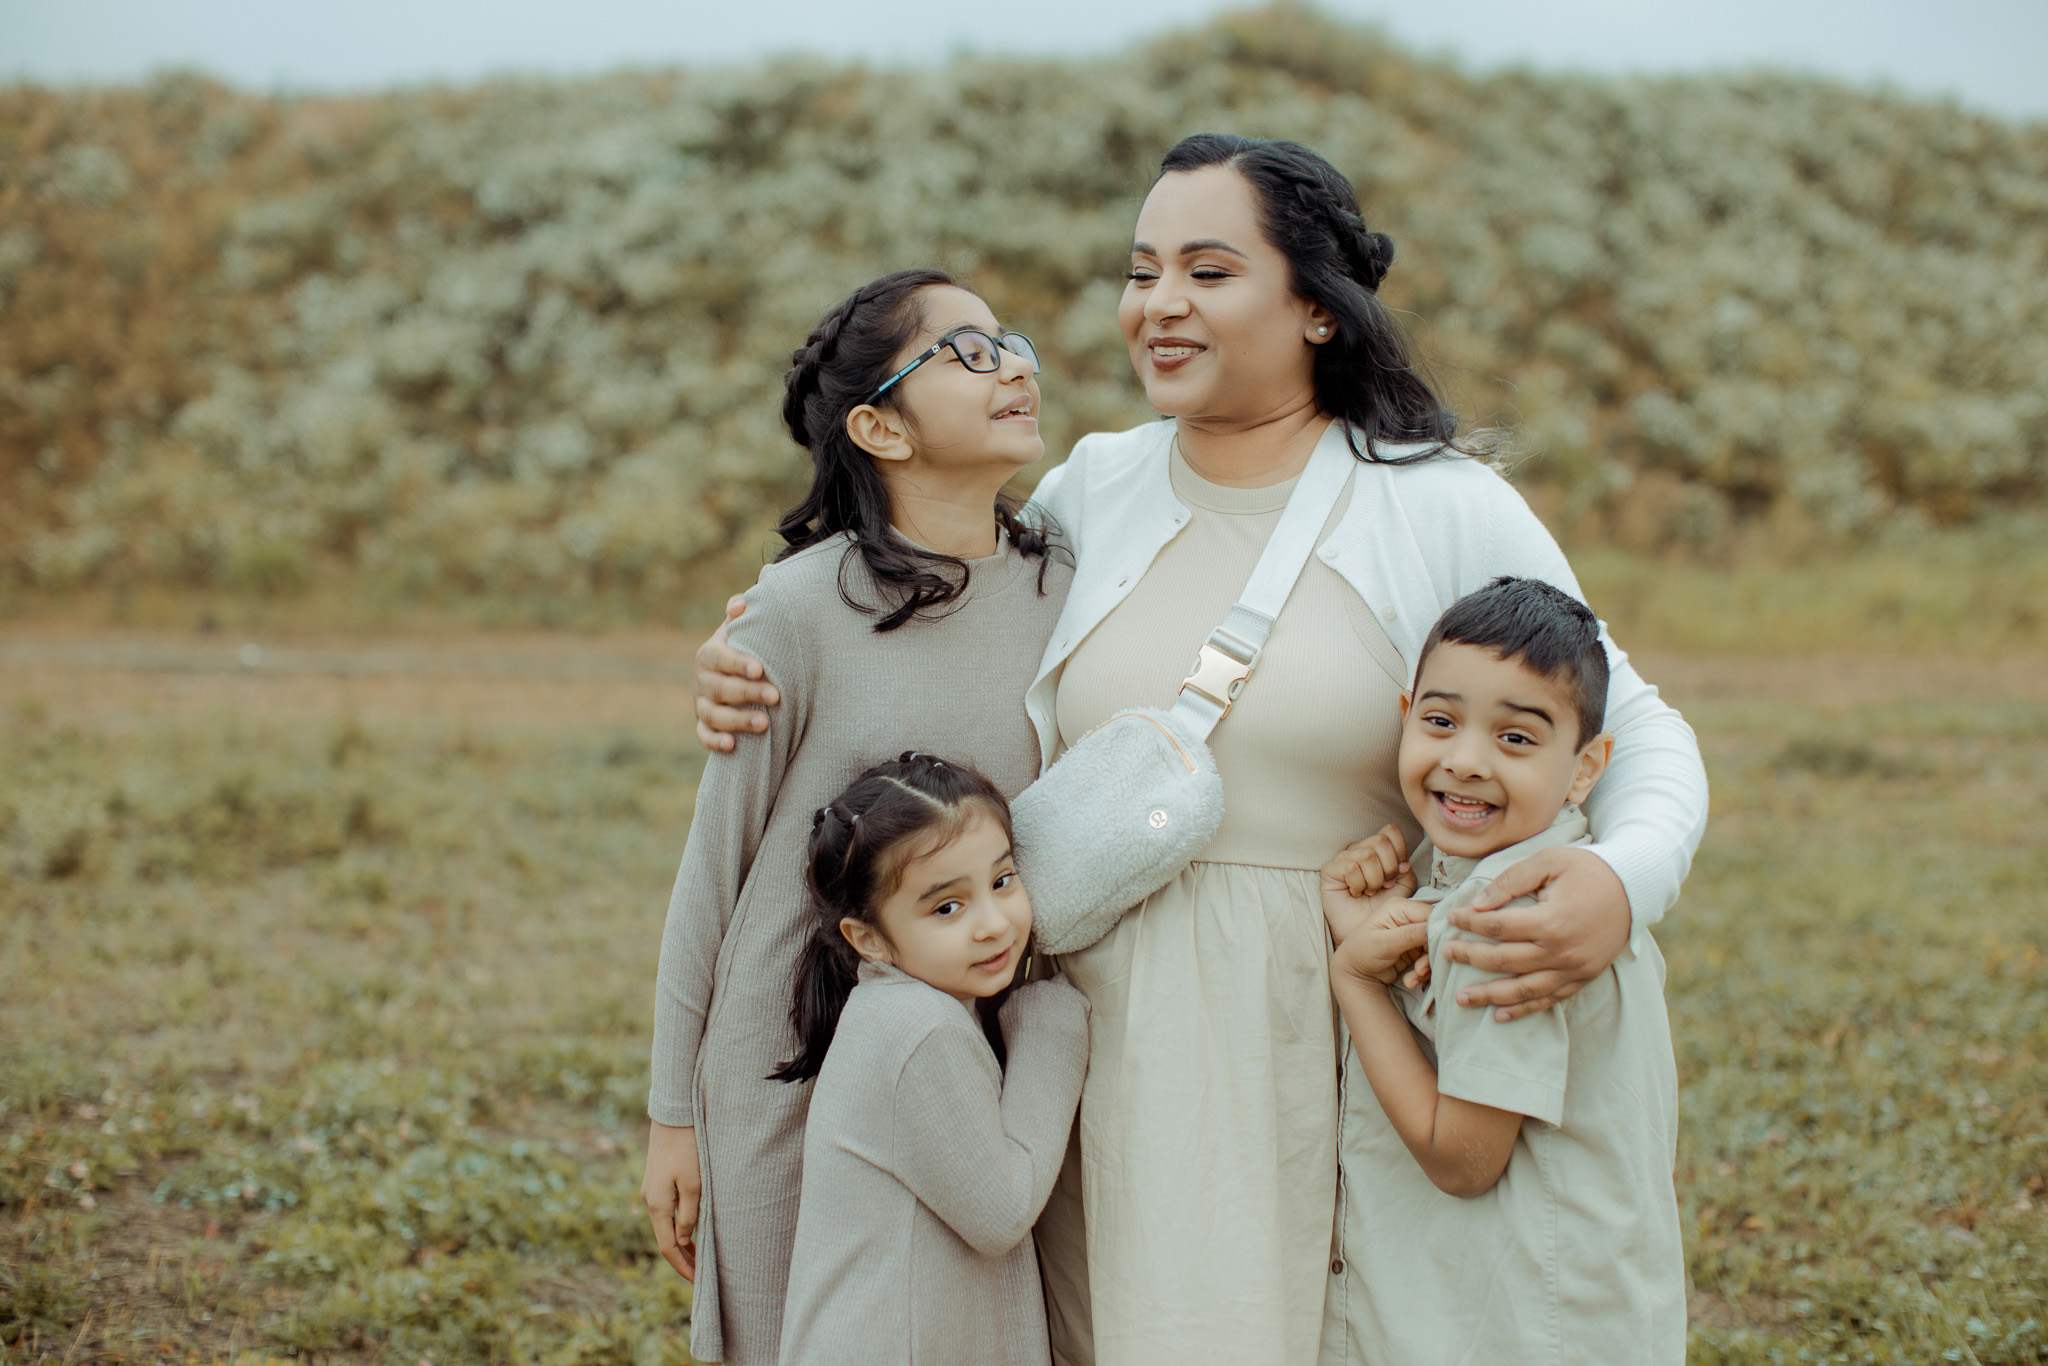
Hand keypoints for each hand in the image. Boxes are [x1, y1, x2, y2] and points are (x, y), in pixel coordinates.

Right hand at [641, 1121, 701, 1280]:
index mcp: (658, 1206)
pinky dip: (679, 1226)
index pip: (668, 1247)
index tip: (697, 1281)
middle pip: (666, 1239)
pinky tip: (692, 1229)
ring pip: (666, 1226)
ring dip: (682, 1243)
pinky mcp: (657, 1181)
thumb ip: (689, 1215)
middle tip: (701, 1274)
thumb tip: (684, 1240)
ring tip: (699, 1256)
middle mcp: (651, 1201)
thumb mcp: (694, 1185)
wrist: (674, 1117)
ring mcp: (652, 1191)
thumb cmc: (688, 1150)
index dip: (682, 1266)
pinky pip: (667, 1212)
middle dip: (682, 1258)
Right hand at [694, 594, 778, 751]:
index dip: (738, 664)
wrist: (728, 674)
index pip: (720, 658)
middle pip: (721, 689)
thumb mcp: (738, 630)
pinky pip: (704, 736)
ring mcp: (702, 704)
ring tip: (764, 724)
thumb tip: (742, 604)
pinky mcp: (704, 725)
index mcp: (709, 654)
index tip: (760, 669)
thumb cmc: (742, 648)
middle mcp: (702, 680)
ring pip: (714, 716)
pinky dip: (714, 742)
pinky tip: (732, 745)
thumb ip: (739, 615)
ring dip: (737, 721)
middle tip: (775, 696)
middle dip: (748, 693)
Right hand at [1320, 824, 1416, 946]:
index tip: (1399, 873)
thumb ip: (1406, 868)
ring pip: (1366, 855)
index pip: (1390, 831)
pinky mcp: (1329, 869)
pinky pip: (1350, 868)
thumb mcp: (1404, 886)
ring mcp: (1343, 857)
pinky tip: (1356, 893)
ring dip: (1373, 880)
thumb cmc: (1382, 908)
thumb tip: (1402, 862)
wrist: (1367, 930)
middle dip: (1389, 868)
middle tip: (1384, 886)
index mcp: (1378, 849)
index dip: (1400, 851)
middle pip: (1380, 841)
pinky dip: (1358, 885)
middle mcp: (1360, 849)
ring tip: (1369, 892)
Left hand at [1332, 898, 1430, 985]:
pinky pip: (1429, 958)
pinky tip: (1411, 980)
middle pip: (1435, 932)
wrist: (1354, 973)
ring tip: (1414, 977)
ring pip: (1434, 947)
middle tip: (1421, 970)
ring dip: (1427, 966)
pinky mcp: (1415, 948)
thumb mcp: (1383, 943)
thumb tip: (1435, 928)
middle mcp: (1408, 917)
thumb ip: (1409, 935)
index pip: (1430, 913)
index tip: (1440, 949)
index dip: (1438, 931)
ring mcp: (1413, 933)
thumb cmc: (1361, 952)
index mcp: (1399, 907)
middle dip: (1431, 953)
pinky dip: (1423, 972)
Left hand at [1441, 847, 1630, 1021]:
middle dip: (1470, 958)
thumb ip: (1511, 881)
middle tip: (1446, 954)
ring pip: (1523, 990)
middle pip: (1503, 961)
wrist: (1636, 888)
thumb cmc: (1589, 869)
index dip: (1469, 923)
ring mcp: (1573, 970)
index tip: (1452, 917)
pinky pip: (1549, 1000)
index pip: (1497, 927)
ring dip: (1489, 996)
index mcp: (1550, 921)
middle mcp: (1560, 952)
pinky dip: (1523, 1010)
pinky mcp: (1582, 979)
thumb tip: (1478, 904)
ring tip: (1461, 999)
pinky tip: (1500, 1015)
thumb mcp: (1549, 861)